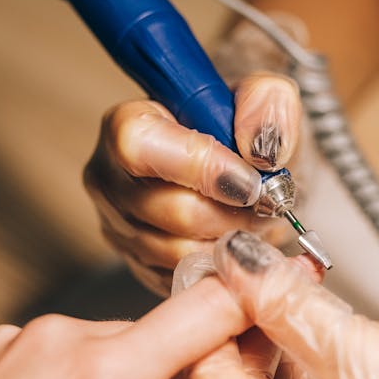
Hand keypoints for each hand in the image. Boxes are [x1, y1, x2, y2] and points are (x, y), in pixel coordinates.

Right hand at [84, 71, 301, 296]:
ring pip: (179, 253)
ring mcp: (120, 229)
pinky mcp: (140, 268)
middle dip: (231, 213)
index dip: (199, 166)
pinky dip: (223, 266)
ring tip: (258, 222)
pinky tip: (240, 242)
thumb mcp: (267, 98)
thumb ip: (268, 106)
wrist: (245, 175)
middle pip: (169, 209)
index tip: (251, 181)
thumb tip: (261, 148)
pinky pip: (185, 280)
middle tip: (269, 205)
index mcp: (128, 125)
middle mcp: (110, 180)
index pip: (140, 144)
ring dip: (232, 242)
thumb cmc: (245, 133)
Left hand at [185, 231, 378, 378]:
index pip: (202, 373)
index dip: (210, 312)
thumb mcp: (350, 341)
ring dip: (272, 352)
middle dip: (245, 328)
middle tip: (268, 277)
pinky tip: (321, 350)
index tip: (224, 269)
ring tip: (304, 308)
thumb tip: (234, 262)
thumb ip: (278, 298)